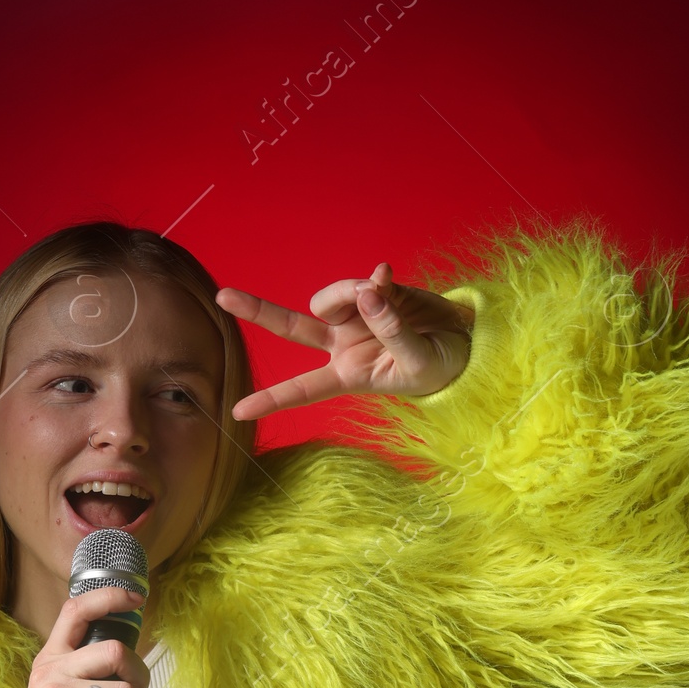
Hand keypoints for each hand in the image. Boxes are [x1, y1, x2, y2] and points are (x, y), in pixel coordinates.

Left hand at [216, 261, 473, 421]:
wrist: (465, 344)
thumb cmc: (440, 367)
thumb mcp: (418, 361)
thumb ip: (392, 329)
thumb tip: (368, 293)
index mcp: (348, 375)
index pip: (303, 389)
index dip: (271, 400)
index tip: (236, 411)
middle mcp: (342, 345)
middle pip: (292, 328)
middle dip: (258, 311)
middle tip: (223, 296)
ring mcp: (354, 317)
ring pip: (330, 297)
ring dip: (350, 292)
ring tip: (384, 296)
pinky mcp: (373, 292)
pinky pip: (363, 279)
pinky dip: (375, 279)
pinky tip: (388, 276)